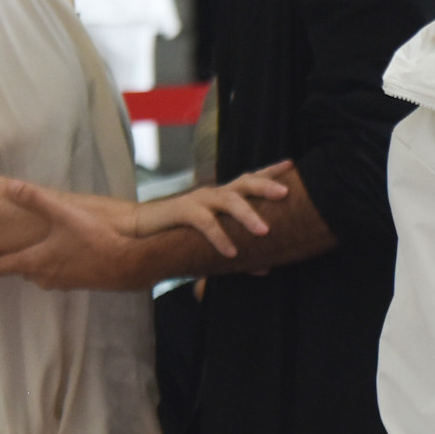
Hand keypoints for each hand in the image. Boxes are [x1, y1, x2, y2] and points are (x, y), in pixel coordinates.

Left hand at [0, 183, 149, 290]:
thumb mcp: (64, 215)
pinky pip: (59, 275)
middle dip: (11, 261)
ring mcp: (64, 282)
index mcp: (35, 261)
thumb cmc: (95, 240)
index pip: (0, 265)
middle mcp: (45, 276)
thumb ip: (37, 201)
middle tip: (3, 250)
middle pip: (20, 270)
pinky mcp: (81, 283)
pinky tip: (66, 255)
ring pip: (41, 274)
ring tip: (34, 251)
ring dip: (35, 264)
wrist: (130, 264)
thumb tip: (11, 186)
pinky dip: (55, 266)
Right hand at [132, 162, 292, 255]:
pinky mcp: (182, 211)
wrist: (142, 232)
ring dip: (248, 216)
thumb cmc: (184, 236)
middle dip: (266, 185)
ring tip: (265, 231)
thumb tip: (266, 269)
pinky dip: (220, 237)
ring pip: (228, 201)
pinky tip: (232, 253)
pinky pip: (205, 222)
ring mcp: (199, 199)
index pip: (252, 178)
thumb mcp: (216, 243)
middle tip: (286, 193)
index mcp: (226, 196)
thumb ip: (241, 253)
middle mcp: (215, 193)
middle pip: (245, 182)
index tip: (292, 165)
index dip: (271, 171)